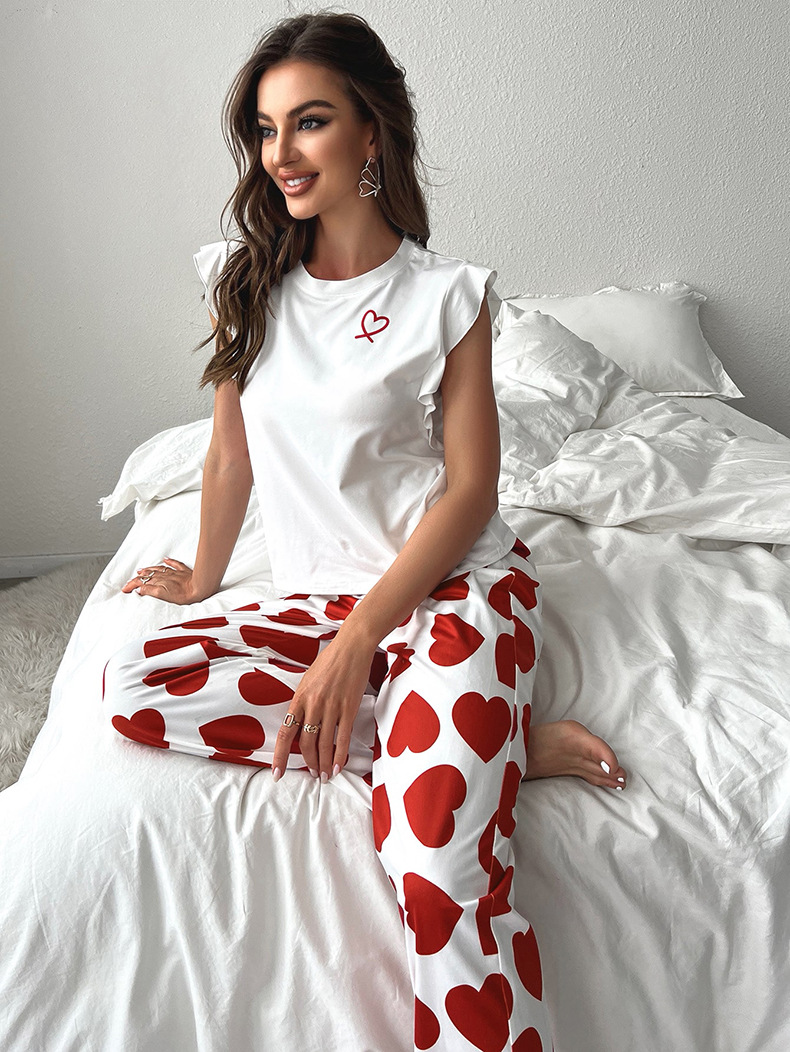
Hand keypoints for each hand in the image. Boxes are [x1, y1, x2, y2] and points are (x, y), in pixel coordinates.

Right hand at [121, 558, 198, 603]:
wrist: (200, 588)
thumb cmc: (184, 594)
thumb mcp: (162, 595)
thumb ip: (149, 591)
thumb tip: (139, 589)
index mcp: (159, 582)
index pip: (141, 582)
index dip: (132, 585)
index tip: (125, 589)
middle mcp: (165, 576)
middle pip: (148, 575)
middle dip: (138, 578)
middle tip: (131, 581)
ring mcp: (174, 573)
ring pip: (158, 569)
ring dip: (149, 569)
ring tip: (142, 570)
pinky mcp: (184, 572)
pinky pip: (175, 564)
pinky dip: (169, 561)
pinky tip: (166, 559)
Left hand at [271, 635, 375, 782]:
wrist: (352, 646)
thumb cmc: (330, 660)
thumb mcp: (308, 679)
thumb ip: (303, 701)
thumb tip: (300, 722)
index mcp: (300, 697)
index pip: (286, 732)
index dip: (280, 756)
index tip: (277, 772)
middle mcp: (314, 704)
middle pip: (306, 742)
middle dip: (308, 762)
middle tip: (312, 774)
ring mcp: (332, 707)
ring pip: (324, 743)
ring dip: (323, 763)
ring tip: (324, 775)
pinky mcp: (349, 708)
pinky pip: (343, 737)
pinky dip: (340, 754)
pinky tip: (337, 766)